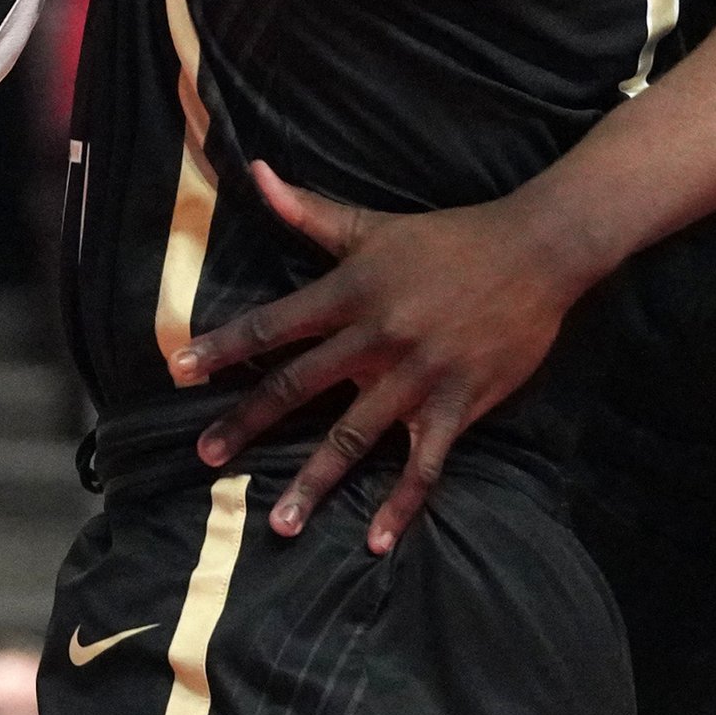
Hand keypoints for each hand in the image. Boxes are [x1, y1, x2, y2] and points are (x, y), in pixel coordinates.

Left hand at [173, 162, 578, 549]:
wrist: (535, 250)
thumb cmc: (449, 236)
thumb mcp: (375, 223)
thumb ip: (310, 211)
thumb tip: (255, 174)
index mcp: (352, 292)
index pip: (274, 324)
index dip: (225, 346)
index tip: (179, 371)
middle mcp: (376, 337)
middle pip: (299, 386)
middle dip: (248, 421)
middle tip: (206, 457)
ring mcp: (417, 376)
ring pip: (354, 437)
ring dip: (314, 481)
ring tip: (280, 522)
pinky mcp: (457, 404)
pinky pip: (424, 464)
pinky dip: (401, 505)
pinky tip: (374, 540)